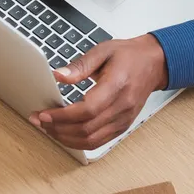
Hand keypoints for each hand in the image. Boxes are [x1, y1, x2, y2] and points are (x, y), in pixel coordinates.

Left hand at [29, 34, 167, 149]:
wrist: (154, 63)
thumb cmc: (129, 55)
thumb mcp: (103, 50)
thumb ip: (80, 65)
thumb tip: (58, 76)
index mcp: (117, 86)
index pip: (88, 110)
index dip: (63, 116)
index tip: (44, 113)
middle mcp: (122, 107)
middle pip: (87, 129)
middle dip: (58, 128)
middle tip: (39, 121)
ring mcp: (124, 120)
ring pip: (92, 140)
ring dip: (66, 138)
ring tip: (48, 129)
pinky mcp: (122, 126)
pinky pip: (99, 141)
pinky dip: (79, 142)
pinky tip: (64, 134)